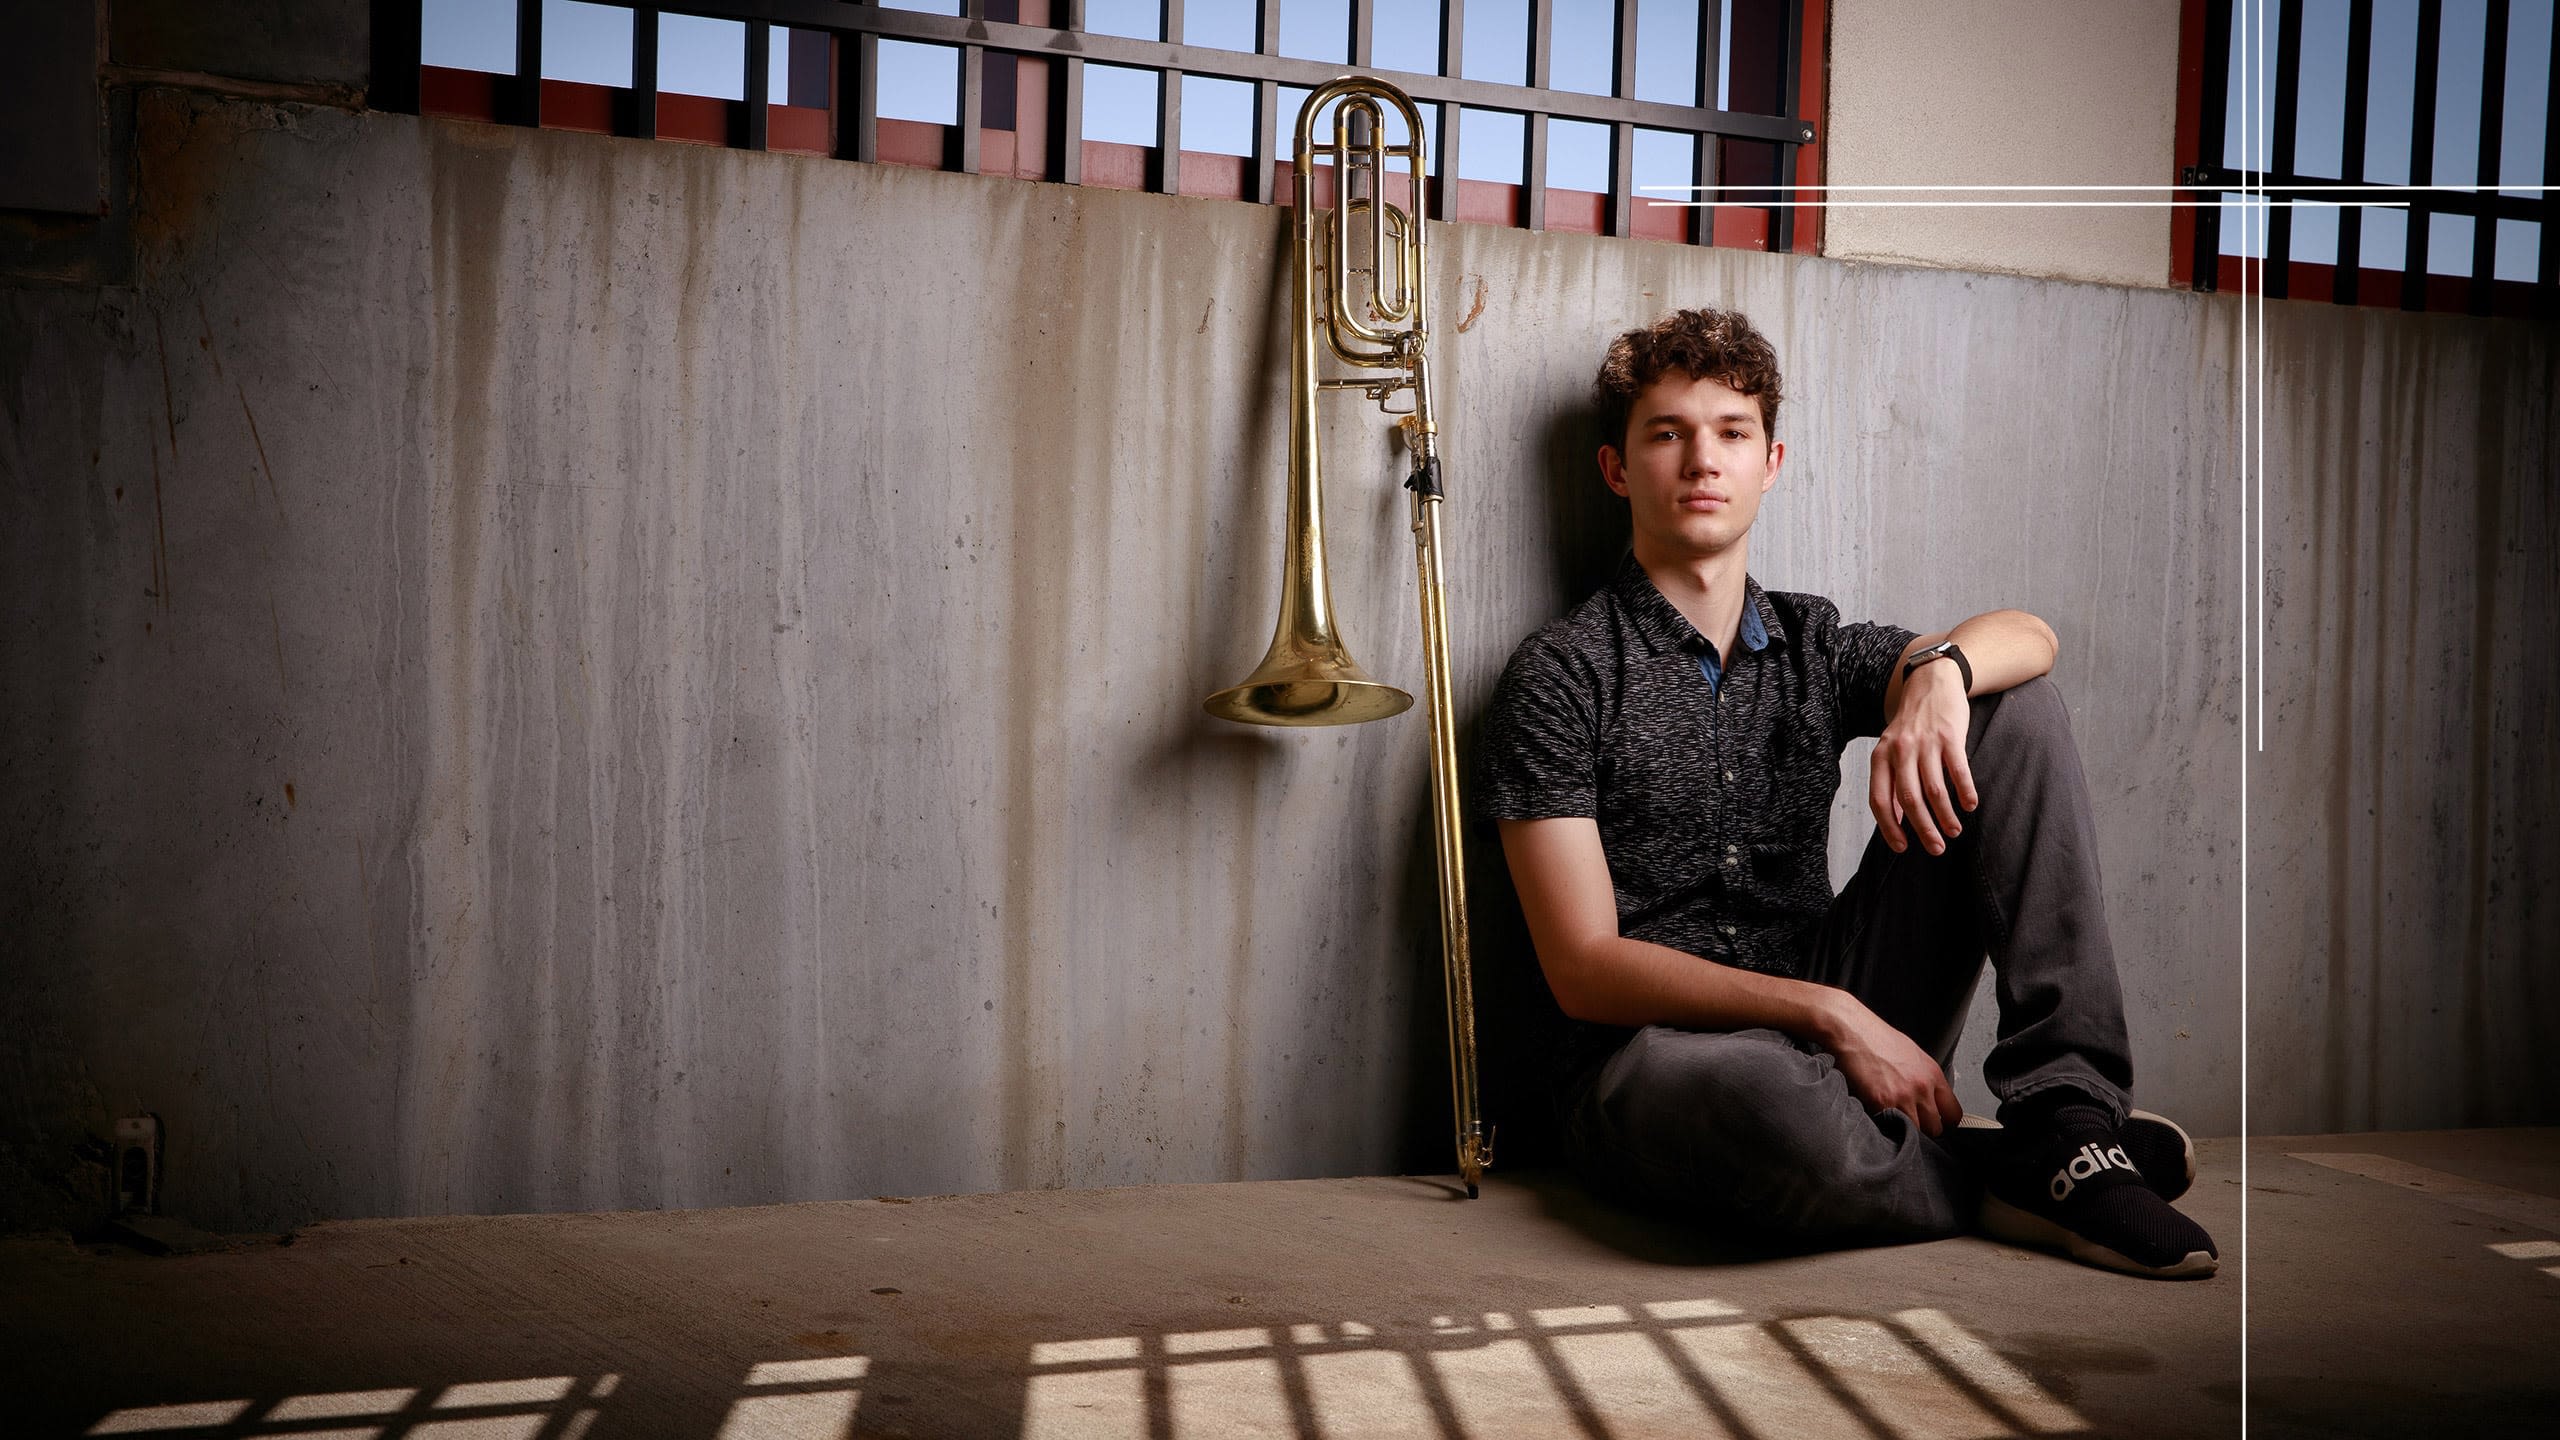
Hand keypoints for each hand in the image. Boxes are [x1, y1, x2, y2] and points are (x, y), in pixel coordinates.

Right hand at [1820, 993, 1962, 1135]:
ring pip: (1914, 1133)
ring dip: (1902, 1131)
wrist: (1850, 1028)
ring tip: (1890, 1121)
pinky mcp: (1881, 1102)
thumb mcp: (1910, 1054)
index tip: (1932, 1122)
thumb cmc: (1875, 1038)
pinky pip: (1889, 1129)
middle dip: (1922, 1129)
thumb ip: (1923, 1079)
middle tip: (1907, 1122)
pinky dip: (1883, 1127)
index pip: (1954, 1114)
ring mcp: (1903, 1096)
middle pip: (1935, 1128)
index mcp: (1933, 1074)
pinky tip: (1875, 1116)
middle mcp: (1922, 1087)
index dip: (1942, 1121)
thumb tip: (1926, 1100)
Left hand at [1869, 659, 1976, 855]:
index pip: (1880, 800)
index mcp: (1881, 757)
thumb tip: (1896, 821)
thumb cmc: (1912, 723)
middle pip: (1909, 800)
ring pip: (1933, 790)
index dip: (1889, 827)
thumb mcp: (1892, 748)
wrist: (1932, 682)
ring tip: (1954, 832)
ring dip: (1945, 816)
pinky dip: (1964, 792)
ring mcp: (1925, 743)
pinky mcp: (1950, 736)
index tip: (1902, 848)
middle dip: (1923, 829)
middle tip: (1936, 849)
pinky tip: (1970, 806)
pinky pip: (1957, 771)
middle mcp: (1900, 751)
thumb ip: (1893, 780)